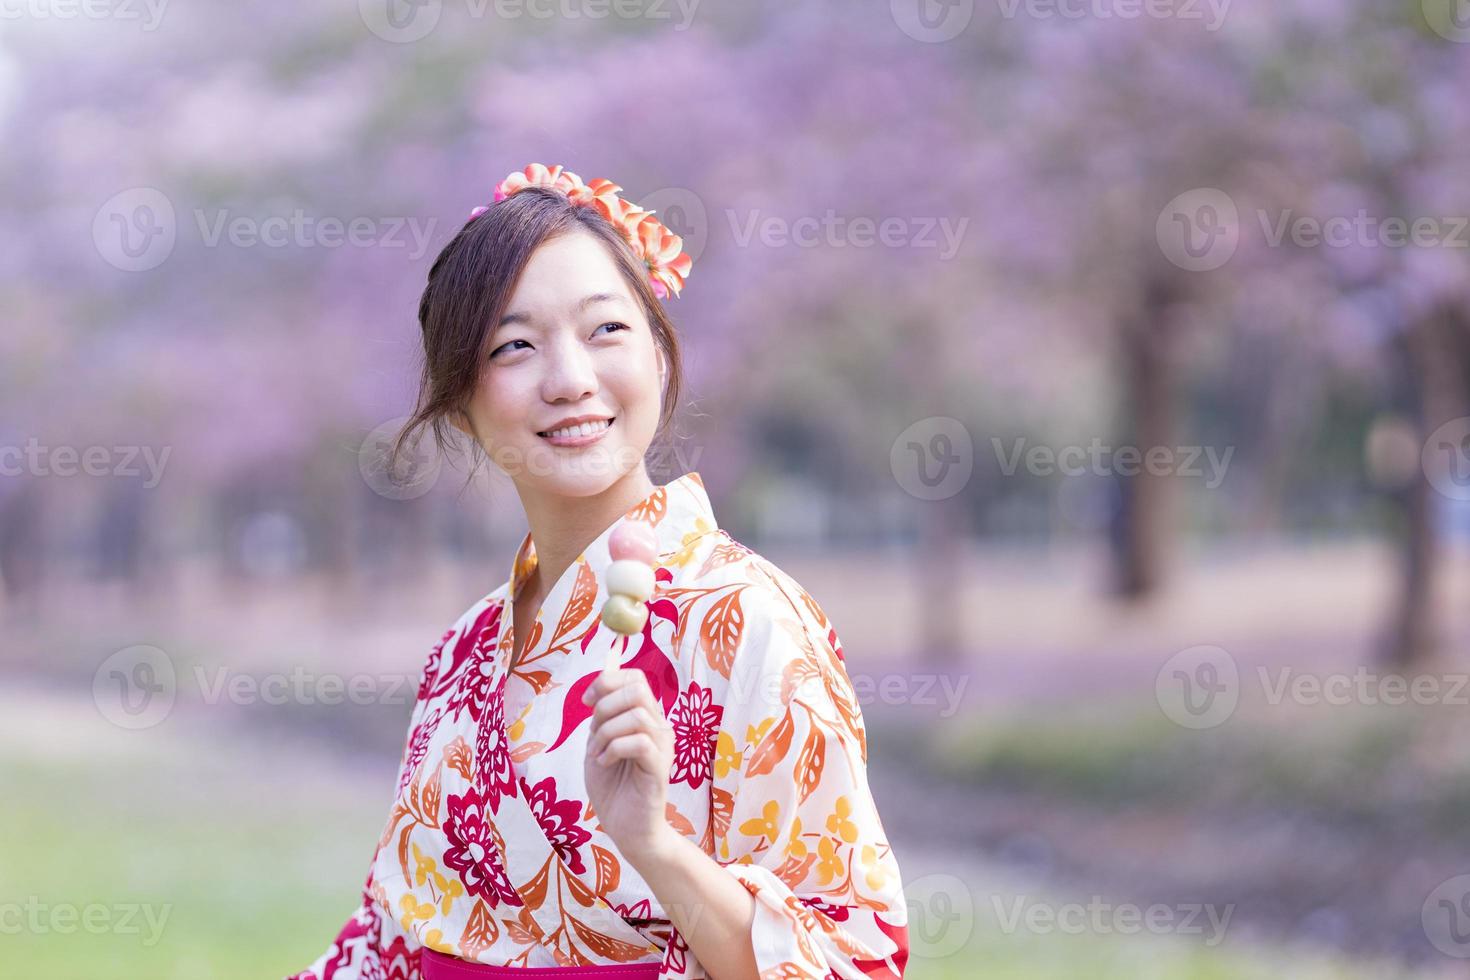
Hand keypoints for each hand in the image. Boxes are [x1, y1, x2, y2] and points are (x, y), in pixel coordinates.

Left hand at [581, 667, 674, 860]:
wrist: (625, 828)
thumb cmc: (613, 788)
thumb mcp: (599, 743)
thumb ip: (602, 715)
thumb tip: (599, 682)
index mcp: (646, 718)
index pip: (635, 678)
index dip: (607, 681)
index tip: (587, 702)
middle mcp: (660, 727)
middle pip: (637, 689)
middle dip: (605, 706)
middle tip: (594, 733)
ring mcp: (663, 746)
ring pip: (636, 715)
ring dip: (606, 732)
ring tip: (598, 753)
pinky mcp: (660, 767)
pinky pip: (639, 742)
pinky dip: (613, 749)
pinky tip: (605, 763)